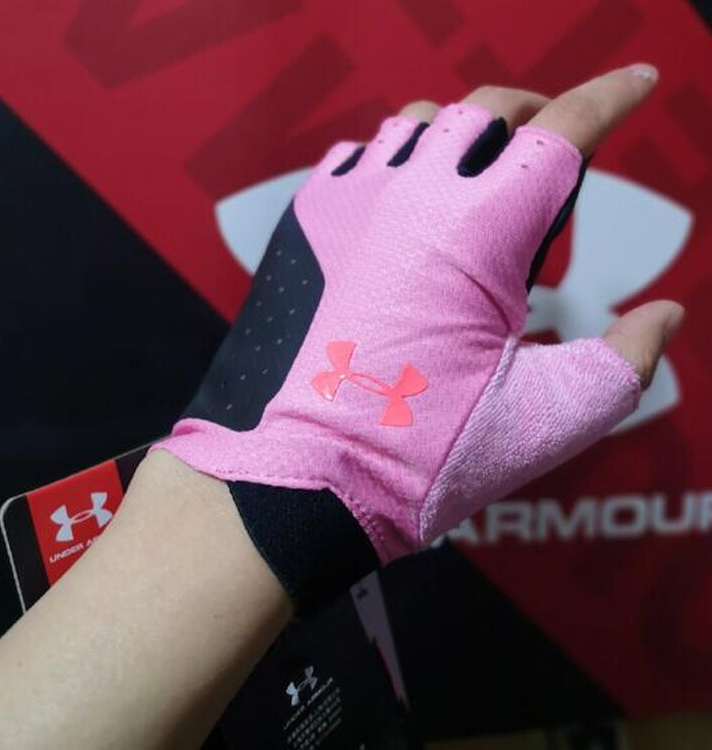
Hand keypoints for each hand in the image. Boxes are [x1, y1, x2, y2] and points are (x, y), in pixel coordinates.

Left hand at [158, 64, 682, 605]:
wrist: (325, 472)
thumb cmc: (435, 451)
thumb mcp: (556, 416)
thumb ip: (629, 359)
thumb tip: (667, 313)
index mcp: (481, 235)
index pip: (560, 135)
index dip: (611, 99)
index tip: (638, 83)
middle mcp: (414, 201)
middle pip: (486, 110)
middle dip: (534, 115)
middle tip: (556, 152)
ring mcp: (355, 208)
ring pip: (417, 121)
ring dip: (461, 132)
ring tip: (481, 172)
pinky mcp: (313, 229)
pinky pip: (354, 154)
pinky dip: (392, 155)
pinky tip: (406, 191)